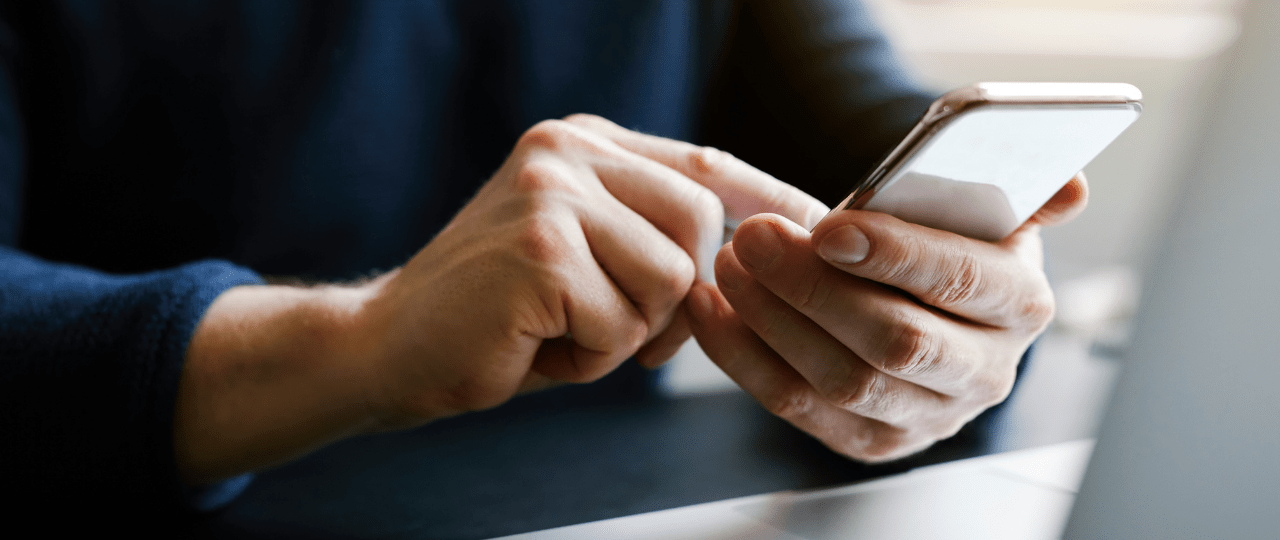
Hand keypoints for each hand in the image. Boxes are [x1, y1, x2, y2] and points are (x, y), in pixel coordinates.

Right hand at [177, 115, 826, 481]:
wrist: (386, 348)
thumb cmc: (496, 317)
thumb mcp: (583, 257)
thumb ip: (651, 237)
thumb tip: (757, 250)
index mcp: (582, 144)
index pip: (705, 164)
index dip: (769, 203)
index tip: (822, 231)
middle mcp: (567, 150)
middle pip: (701, 224)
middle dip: (676, 299)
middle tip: (613, 330)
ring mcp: (551, 193)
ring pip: (670, 279)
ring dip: (628, 334)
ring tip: (558, 330)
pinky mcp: (540, 248)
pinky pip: (624, 324)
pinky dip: (590, 358)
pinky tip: (532, 343)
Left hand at [686, 175, 1087, 461]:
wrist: (923, 300)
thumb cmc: (945, 242)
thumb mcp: (986, 207)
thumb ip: (1019, 189)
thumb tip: (1070, 187)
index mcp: (1021, 304)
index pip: (964, 282)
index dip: (896, 255)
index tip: (829, 227)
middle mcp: (985, 371)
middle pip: (895, 340)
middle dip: (814, 288)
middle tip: (756, 237)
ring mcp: (927, 415)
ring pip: (841, 379)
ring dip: (772, 319)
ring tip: (731, 262)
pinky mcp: (873, 441)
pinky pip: (797, 407)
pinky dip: (745, 357)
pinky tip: (714, 309)